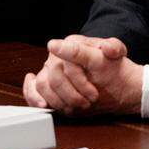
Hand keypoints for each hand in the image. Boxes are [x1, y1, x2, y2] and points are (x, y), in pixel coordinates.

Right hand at [22, 35, 141, 116]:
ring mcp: (50, 70)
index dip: (80, 81)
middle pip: (54, 77)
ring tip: (77, 105)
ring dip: (60, 100)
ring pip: (42, 85)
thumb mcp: (117, 54)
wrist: (115, 82)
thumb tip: (107, 47)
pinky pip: (32, 90)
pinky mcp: (46, 84)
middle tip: (89, 100)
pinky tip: (44, 104)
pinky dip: (34, 98)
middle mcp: (58, 55)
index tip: (93, 94)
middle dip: (73, 94)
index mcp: (73, 43)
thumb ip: (113, 47)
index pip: (68, 62)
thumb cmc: (114, 67)